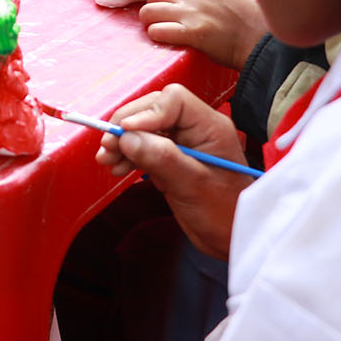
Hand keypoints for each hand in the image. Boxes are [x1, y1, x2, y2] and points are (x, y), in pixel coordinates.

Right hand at [97, 84, 251, 258]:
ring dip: (124, 141)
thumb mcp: (192, 186)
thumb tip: (127, 138)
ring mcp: (185, 143)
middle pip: (155, 110)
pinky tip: (117, 167)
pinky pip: (146, 146)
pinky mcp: (173, 159)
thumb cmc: (224, 214)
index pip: (173, 101)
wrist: (233, 238)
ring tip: (106, 159)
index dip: (145, 113)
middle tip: (107, 146)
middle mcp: (197, 129)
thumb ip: (161, 158)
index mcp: (210, 127)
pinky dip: (129, 154)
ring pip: (146, 128)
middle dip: (128, 126)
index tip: (123, 132)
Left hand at [132, 0, 267, 69]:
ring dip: (151, 23)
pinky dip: (157, 35)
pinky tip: (166, 38)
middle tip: (160, 17)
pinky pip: (157, 31)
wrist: (260, 39)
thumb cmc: (243, 16)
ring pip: (149, 12)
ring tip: (162, 29)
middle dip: (151, 7)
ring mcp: (192, 10)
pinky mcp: (193, 32)